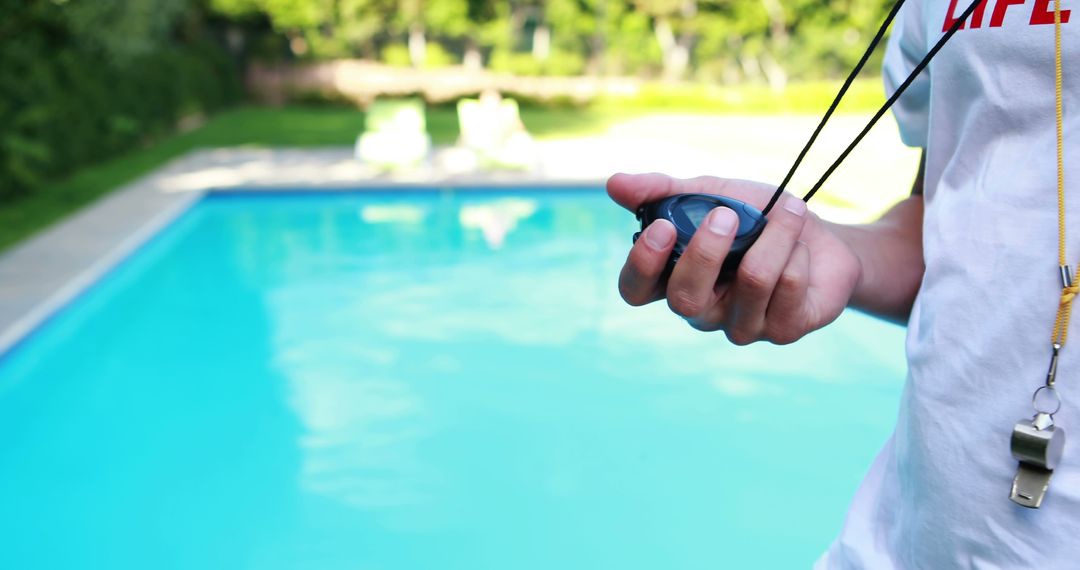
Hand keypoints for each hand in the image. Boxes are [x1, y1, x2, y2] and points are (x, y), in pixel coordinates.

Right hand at [608, 172, 862, 344]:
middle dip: (707, 253)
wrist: (820, 238)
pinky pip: (788, 287)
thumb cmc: (755, 219)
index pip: (635, 291)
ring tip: (787, 210)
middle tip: (727, 214)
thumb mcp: (709, 193)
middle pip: (685, 299)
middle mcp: (702, 310)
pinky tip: (801, 245)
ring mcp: (741, 326)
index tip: (661, 227)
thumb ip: (662, 190)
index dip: (642, 266)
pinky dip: (796, 250)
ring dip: (774, 236)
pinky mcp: (782, 330)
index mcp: (673, 279)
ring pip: (751, 283)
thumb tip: (614, 184)